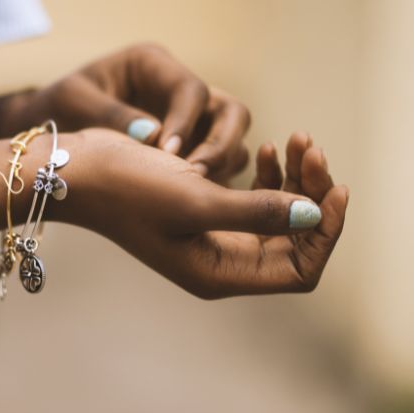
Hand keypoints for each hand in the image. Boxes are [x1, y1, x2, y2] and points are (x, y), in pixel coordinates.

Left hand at [0, 43, 251, 183]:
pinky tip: (189, 204)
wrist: (46, 136)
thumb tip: (156, 137)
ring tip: (192, 193)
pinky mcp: (190, 151)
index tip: (168, 153)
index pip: (191, 90)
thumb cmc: (55, 109)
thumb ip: (111, 116)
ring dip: (220, 167)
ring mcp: (190, 122)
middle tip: (195, 176)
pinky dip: (211, 184)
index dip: (186, 122)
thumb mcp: (73, 102)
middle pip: (231, 112)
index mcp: (152, 65)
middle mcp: (178, 91)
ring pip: (232, 141)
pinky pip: (217, 167)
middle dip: (221, 144)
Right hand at [57, 129, 347, 298]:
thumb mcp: (194, 200)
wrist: (79, 168)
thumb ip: (257, 212)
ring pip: (278, 214)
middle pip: (294, 238)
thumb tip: (313, 215)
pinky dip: (268, 174)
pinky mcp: (204, 208)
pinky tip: (265, 149)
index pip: (300, 269)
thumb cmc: (127, 188)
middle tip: (310, 147)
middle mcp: (221, 260)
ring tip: (296, 140)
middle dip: (311, 193)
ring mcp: (212, 235)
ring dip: (293, 179)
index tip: (334, 187)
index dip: (325, 232)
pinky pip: (254, 198)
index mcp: (220, 272)